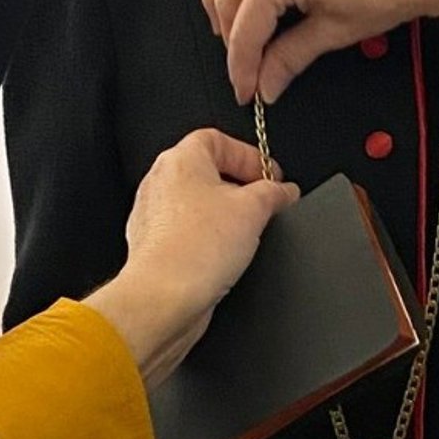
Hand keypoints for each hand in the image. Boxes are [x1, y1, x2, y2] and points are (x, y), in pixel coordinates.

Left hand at [87, 128, 295, 386]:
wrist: (162, 298)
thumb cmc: (194, 250)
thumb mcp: (254, 210)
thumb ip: (273, 193)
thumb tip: (284, 190)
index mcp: (180, 159)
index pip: (218, 139)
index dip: (249, 155)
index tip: (271, 176)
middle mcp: (160, 183)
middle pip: (208, 172)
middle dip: (240, 187)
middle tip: (265, 204)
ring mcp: (154, 216)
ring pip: (197, 205)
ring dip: (225, 216)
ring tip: (247, 232)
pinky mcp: (156, 247)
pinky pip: (188, 233)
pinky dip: (208, 239)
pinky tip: (225, 255)